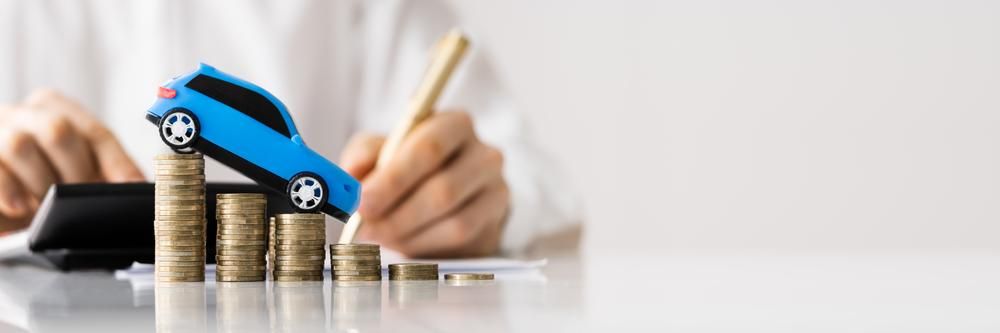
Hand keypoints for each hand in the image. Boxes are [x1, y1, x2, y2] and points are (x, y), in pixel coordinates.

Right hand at [0, 89, 143, 230]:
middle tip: (81, 198)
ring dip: (40, 183)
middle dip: (76, 172)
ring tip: (46, 206)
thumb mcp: (76, 172)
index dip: (118, 163)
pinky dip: (9, 191)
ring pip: (20, 145)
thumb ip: (105, 173)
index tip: (133, 188)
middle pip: (58, 130)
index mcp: (56, 108)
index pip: (96, 132)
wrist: (5, 194)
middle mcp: (24, 114)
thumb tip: (136, 189)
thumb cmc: (43, 180)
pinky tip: (20, 208)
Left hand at [341, 111, 509, 257]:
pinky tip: (403, 243)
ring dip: (409, 234)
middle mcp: (485, 155)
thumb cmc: (409, 166)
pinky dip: (426, 246)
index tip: (362, 200)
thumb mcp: (381, 150)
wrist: (446, 194)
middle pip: (444, 189)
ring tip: (379, 236)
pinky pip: (462, 243)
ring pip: (455, 222)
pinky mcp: (496, 224)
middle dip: (397, 213)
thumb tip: (349, 174)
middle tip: (365, 228)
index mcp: (456, 125)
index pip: (430, 147)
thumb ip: (364, 155)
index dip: (394, 178)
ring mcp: (497, 191)